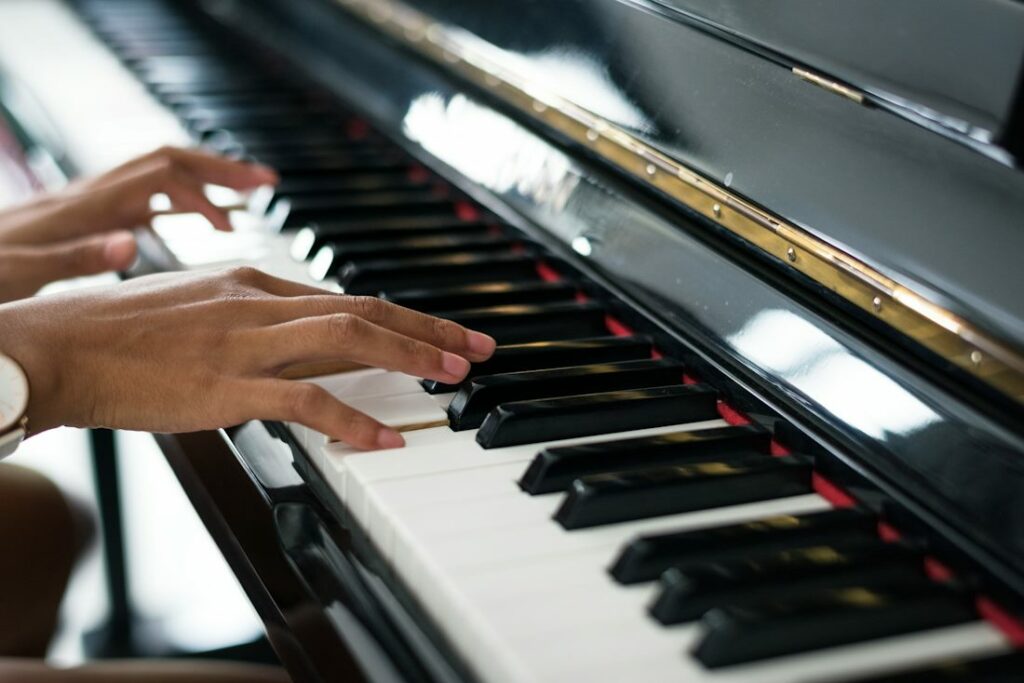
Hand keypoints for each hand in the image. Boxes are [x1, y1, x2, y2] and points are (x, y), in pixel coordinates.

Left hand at [0, 147, 275, 301]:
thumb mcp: (24, 273)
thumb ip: (77, 258)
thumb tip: (131, 245)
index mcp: (84, 208)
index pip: (160, 177)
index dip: (208, 187)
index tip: (244, 209)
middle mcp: (91, 197)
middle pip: (168, 162)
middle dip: (220, 170)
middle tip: (266, 182)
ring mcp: (89, 204)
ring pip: (159, 176)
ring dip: (203, 182)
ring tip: (242, 201)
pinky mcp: (85, 217)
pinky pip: (143, 197)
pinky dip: (177, 202)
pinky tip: (192, 221)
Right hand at [0, 267, 495, 449]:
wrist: (61, 346)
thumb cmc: (124, 333)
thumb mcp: (202, 308)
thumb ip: (255, 320)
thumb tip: (301, 337)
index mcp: (256, 283)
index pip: (349, 298)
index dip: (406, 315)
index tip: (446, 329)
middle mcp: (260, 303)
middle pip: (365, 310)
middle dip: (431, 327)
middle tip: (480, 345)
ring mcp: (246, 342)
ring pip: (348, 339)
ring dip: (409, 357)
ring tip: (454, 375)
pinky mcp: (226, 385)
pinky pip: (304, 400)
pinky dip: (351, 418)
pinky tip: (385, 437)